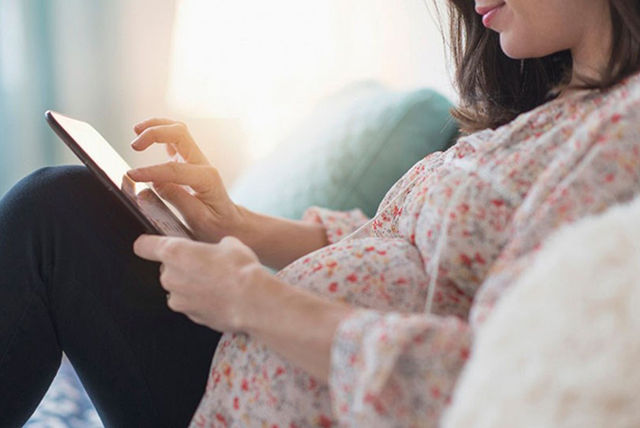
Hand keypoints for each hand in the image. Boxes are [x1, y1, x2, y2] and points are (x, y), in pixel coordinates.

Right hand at [127, 118, 243, 242]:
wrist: (229, 223)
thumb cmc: (216, 224)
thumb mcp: (199, 220)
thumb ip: (178, 200)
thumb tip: (155, 183)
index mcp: (207, 179)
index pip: (175, 169)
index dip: (151, 171)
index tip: (132, 176)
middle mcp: (203, 164)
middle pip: (180, 134)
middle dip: (155, 133)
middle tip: (134, 145)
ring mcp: (196, 160)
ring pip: (178, 130)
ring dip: (157, 126)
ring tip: (136, 131)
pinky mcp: (189, 161)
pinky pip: (175, 138)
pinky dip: (160, 132)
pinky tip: (145, 136)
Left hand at [133, 234, 261, 330]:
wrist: (252, 301)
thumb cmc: (240, 269)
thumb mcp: (230, 243)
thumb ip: (214, 246)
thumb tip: (219, 250)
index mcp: (174, 252)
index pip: (144, 246)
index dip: (148, 244)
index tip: (151, 245)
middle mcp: (170, 277)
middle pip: (167, 269)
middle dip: (182, 267)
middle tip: (206, 264)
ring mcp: (178, 300)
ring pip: (179, 289)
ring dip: (192, 286)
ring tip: (217, 283)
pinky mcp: (191, 317)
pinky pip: (192, 305)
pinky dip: (202, 301)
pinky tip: (221, 297)